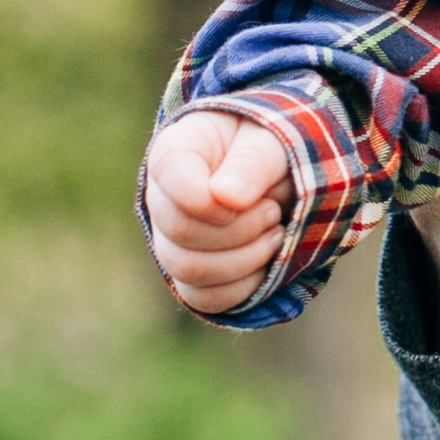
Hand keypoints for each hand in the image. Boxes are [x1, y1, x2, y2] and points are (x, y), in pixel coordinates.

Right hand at [143, 108, 290, 314]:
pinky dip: (243, 287)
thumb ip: (252, 163)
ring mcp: (171, 240)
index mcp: (175, 151)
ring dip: (245, 259)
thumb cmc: (269, 145)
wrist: (277, 170)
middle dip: (240, 229)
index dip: (211, 200)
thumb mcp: (271, 141)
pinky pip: (204, 297)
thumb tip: (227, 197)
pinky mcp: (192, 274)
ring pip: (189, 271)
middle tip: (273, 211)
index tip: (247, 199)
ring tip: (275, 233)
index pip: (172, 179)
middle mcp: (162, 199)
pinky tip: (267, 261)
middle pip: (181, 232)